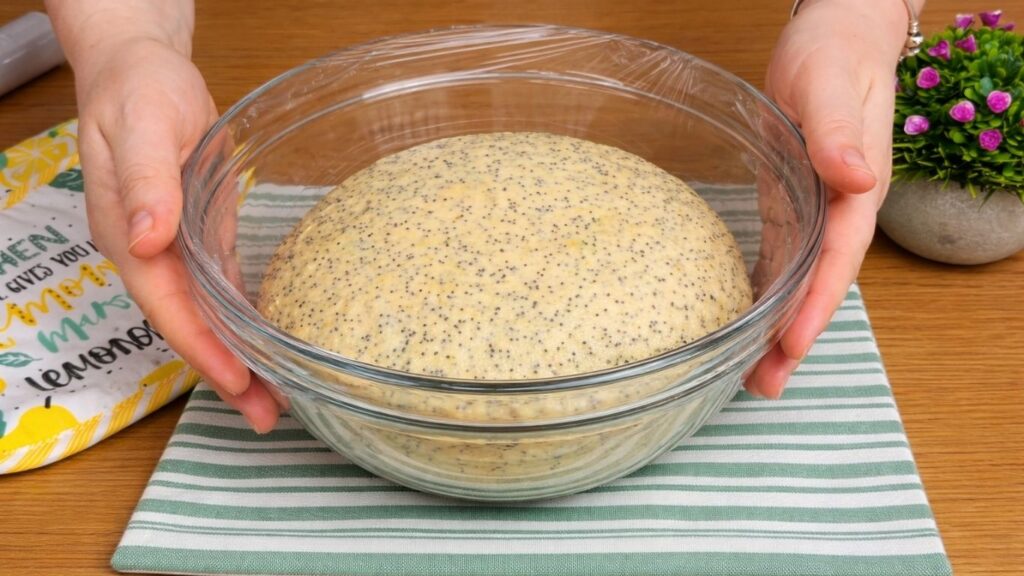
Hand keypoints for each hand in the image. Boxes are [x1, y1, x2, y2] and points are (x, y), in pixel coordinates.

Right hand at [71, 37, 280, 430]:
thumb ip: (145, 181)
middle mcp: (149, 252)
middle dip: (225, 374)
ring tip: (273, 398)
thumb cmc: (138, 93)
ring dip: (237, 358)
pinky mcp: (196, 237)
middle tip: (268, 415)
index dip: (202, 347)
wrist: (141, 72)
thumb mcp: (142, 126)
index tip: (237, 381)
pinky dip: (239, 322)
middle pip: (188, 325)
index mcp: (128, 235)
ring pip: (205, 316)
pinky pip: (217, 291)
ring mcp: (172, 248)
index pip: (167, 306)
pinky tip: (265, 344)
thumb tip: (146, 236)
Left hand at [746, 0, 909, 397]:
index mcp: (857, 190)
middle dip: (795, 338)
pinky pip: (784, 256)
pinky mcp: (794, 201)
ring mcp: (818, 210)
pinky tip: (745, 319)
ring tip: (752, 376)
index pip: (839, 260)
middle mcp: (840, 209)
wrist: (838, 35)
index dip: (817, 306)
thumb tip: (857, 179)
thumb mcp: (831, 86)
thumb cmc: (835, 54)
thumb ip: (839, 134)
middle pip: (820, 285)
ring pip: (802, 280)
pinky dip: (768, 291)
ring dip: (780, 327)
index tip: (792, 346)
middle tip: (763, 385)